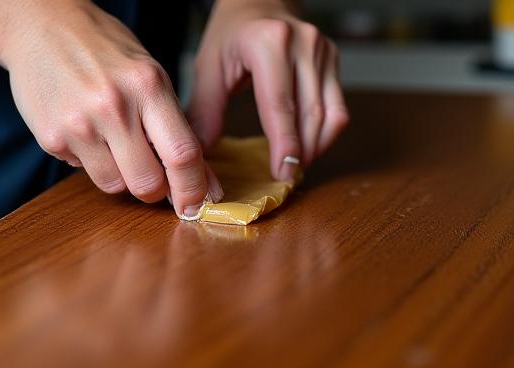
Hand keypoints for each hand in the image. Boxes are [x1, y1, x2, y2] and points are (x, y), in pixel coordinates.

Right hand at [0, 1, 222, 218]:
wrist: (41, 26)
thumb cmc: (103, 50)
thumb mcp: (149, 75)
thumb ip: (173, 126)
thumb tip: (201, 180)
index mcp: (147, 85)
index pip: (182, 153)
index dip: (194, 187)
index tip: (197, 204)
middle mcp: (113, 105)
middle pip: (147, 182)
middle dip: (155, 190)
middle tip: (153, 179)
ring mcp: (78, 124)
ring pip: (114, 185)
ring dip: (121, 176)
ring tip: (113, 143)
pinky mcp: (51, 138)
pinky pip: (84, 171)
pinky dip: (92, 161)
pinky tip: (85, 130)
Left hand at [189, 0, 349, 179]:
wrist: (257, 2)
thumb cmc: (230, 34)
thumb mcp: (209, 67)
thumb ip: (206, 110)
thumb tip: (202, 153)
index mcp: (269, 42)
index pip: (280, 104)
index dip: (284, 144)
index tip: (282, 174)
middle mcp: (303, 43)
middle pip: (310, 113)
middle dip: (301, 152)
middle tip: (286, 177)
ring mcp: (322, 50)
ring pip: (331, 113)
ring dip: (316, 146)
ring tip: (296, 166)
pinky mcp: (332, 58)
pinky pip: (338, 105)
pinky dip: (326, 132)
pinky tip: (309, 146)